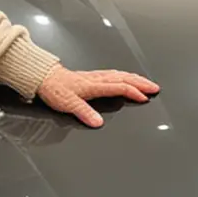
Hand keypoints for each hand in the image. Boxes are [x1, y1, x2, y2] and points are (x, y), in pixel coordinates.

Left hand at [37, 67, 159, 128]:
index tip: (144, 97)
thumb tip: (98, 122)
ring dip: (135, 78)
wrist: (43, 77)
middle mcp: (96, 79)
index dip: (133, 92)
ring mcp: (94, 76)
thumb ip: (84, 113)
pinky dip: (124, 76)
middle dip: (141, 83)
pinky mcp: (91, 76)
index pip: (119, 87)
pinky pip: (113, 74)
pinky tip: (126, 77)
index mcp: (93, 86)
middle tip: (154, 88)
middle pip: (124, 79)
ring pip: (120, 75)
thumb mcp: (68, 104)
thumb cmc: (54, 89)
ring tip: (146, 82)